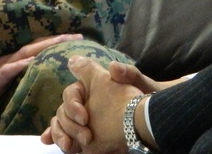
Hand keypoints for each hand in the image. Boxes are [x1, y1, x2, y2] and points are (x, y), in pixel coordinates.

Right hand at [0, 33, 82, 114]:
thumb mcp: (0, 82)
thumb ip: (16, 77)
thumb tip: (34, 75)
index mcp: (12, 61)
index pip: (38, 49)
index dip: (57, 43)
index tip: (77, 38)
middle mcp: (9, 60)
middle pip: (36, 46)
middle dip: (58, 41)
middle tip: (79, 36)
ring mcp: (0, 68)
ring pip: (25, 54)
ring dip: (44, 47)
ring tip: (62, 42)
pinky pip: (6, 71)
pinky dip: (19, 66)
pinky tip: (30, 62)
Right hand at [41, 56, 156, 153]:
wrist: (150, 122)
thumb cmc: (144, 99)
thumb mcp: (140, 85)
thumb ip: (128, 73)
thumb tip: (113, 66)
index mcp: (92, 88)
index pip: (71, 93)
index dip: (73, 105)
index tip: (85, 118)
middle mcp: (84, 104)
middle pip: (64, 112)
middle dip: (68, 125)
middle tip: (85, 138)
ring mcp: (83, 122)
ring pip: (62, 126)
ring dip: (61, 135)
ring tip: (69, 147)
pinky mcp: (86, 138)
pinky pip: (69, 139)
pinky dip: (63, 143)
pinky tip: (69, 149)